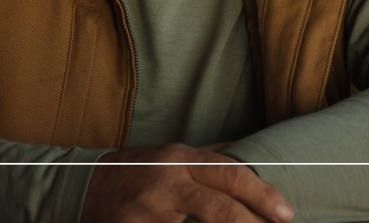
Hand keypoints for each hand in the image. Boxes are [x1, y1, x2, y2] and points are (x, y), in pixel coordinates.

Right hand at [79, 144, 293, 222]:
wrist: (83, 187)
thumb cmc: (137, 171)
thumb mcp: (172, 156)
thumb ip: (210, 158)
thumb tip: (248, 152)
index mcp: (182, 159)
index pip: (231, 174)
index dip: (262, 193)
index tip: (286, 211)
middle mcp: (169, 180)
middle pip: (221, 202)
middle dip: (255, 218)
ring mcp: (152, 209)